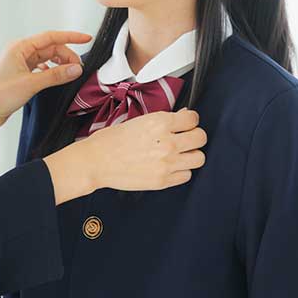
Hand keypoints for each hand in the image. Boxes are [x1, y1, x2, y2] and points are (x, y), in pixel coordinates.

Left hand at [0, 30, 91, 140]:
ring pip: (47, 59)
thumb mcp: (30, 84)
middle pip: (50, 48)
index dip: (70, 37)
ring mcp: (20, 64)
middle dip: (66, 56)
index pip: (50, 37)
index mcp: (19, 48)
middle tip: (79, 69)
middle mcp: (20, 53)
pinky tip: (57, 78)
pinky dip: (51, 72)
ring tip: (71, 74)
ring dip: (59, 65)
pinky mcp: (21, 75)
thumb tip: (75, 69)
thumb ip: (55, 75)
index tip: (86, 38)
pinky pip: (41, 68)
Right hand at [43, 109, 206, 203]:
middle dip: (194, 136)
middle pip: (201, 138)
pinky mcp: (163, 180)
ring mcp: (167, 162)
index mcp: (159, 122)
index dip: (190, 120)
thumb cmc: (110, 141)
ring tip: (180, 153)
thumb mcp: (137, 121)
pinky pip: (186, 175)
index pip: (193, 119)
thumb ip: (162, 120)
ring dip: (191, 154)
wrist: (97, 161)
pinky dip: (181, 170)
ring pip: (199, 158)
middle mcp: (167, 142)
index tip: (187, 123)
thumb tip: (182, 118)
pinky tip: (170, 166)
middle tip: (187, 138)